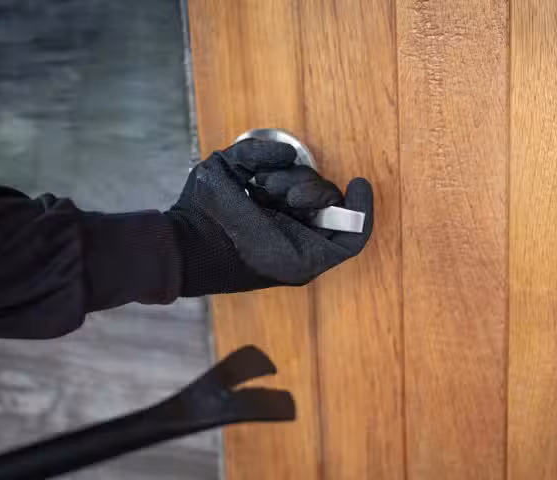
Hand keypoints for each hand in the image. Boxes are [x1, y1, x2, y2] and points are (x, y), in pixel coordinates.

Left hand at [165, 139, 372, 296]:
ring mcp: (306, 244)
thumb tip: (289, 154)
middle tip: (271, 187)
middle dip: (300, 182)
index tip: (289, 161)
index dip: (305, 176)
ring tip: (281, 196)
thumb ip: (257, 152)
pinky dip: (363, 210)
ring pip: (334, 207)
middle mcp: (294, 228)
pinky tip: (358, 186)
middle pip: (322, 195)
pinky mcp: (316, 258)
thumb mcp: (227, 166)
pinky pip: (354, 237)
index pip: (307, 191)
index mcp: (276, 212)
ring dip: (313, 191)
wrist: (193, 241)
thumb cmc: (203, 209)